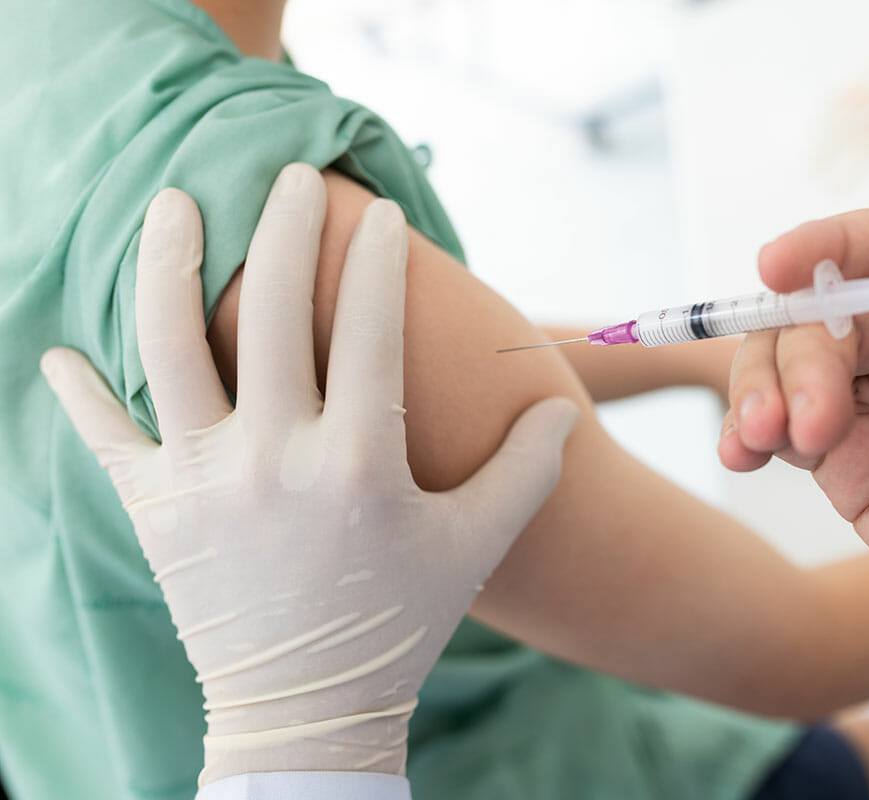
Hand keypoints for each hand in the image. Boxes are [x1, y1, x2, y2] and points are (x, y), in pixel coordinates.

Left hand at [41, 164, 577, 782]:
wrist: (307, 709)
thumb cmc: (401, 621)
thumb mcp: (475, 546)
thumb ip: (527, 472)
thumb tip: (562, 410)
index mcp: (360, 463)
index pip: (369, 331)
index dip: (377, 263)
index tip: (378, 214)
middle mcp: (276, 460)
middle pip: (273, 315)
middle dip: (284, 229)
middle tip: (288, 175)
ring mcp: (205, 483)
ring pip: (171, 348)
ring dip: (169, 267)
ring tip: (175, 205)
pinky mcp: (156, 513)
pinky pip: (106, 439)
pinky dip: (80, 394)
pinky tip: (61, 354)